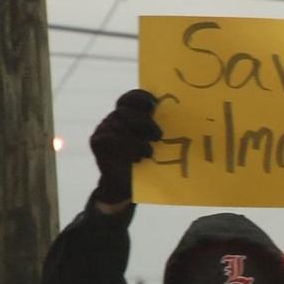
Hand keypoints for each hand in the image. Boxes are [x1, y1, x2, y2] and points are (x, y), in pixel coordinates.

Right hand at [89, 89, 161, 203]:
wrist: (125, 185)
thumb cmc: (145, 161)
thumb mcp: (154, 143)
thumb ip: (159, 130)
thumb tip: (186, 118)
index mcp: (129, 113)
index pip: (132, 98)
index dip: (142, 98)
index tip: (154, 105)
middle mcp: (115, 118)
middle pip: (125, 110)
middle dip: (143, 122)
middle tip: (158, 136)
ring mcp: (104, 128)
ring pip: (119, 125)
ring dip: (137, 140)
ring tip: (148, 153)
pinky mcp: (97, 141)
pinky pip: (110, 139)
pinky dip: (125, 148)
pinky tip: (135, 159)